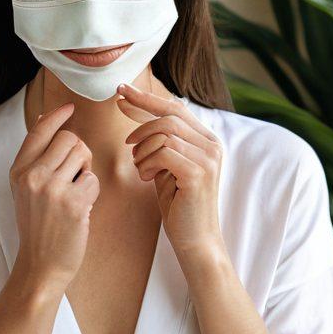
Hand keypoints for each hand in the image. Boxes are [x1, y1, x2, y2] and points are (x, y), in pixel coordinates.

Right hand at [9, 102, 99, 290]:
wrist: (40, 264)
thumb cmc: (38, 225)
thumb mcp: (25, 188)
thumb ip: (35, 156)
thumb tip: (43, 118)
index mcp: (19, 171)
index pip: (38, 131)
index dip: (56, 116)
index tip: (69, 107)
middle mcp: (32, 176)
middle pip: (69, 139)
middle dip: (79, 153)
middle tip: (75, 175)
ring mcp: (52, 190)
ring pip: (83, 155)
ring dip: (86, 171)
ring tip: (75, 192)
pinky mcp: (73, 203)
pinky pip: (93, 179)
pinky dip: (92, 192)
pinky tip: (80, 208)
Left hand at [116, 82, 224, 263]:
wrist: (195, 241)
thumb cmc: (179, 206)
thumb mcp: (166, 166)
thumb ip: (159, 142)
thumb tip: (136, 112)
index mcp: (206, 140)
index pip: (175, 108)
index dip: (146, 99)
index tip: (120, 93)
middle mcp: (212, 145)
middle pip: (169, 116)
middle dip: (140, 122)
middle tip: (126, 142)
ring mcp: (208, 158)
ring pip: (164, 133)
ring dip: (143, 150)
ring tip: (142, 169)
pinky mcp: (199, 173)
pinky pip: (164, 152)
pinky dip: (148, 163)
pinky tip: (148, 178)